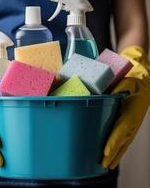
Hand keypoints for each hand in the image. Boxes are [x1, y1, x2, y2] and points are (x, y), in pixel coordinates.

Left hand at [102, 46, 149, 168]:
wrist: (146, 87)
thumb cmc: (134, 84)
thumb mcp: (127, 83)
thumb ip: (118, 88)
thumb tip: (108, 93)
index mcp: (130, 114)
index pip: (120, 130)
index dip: (113, 141)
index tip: (105, 152)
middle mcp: (132, 123)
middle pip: (121, 142)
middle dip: (112, 154)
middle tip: (102, 165)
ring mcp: (132, 127)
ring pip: (124, 144)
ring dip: (116, 155)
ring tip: (107, 166)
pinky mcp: (131, 127)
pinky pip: (125, 141)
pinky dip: (119, 150)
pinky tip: (113, 156)